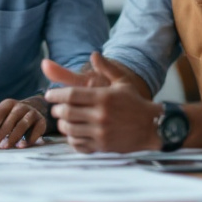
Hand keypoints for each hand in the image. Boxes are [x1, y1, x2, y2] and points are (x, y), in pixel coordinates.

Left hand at [0, 97, 46, 148]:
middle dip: (1, 134)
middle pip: (10, 120)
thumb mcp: (3, 118)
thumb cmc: (14, 118)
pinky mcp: (41, 121)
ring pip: (22, 124)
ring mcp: (32, 113)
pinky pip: (36, 130)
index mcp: (8, 104)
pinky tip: (22, 146)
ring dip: (14, 136)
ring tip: (7, 146)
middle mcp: (20, 106)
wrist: (36, 110)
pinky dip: (29, 138)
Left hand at [43, 53, 159, 152]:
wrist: (152, 128)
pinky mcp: (102, 147)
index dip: (55, 94)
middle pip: (66, 112)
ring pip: (69, 129)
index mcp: (103, 97)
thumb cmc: (135, 103)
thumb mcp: (122, 82)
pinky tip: (73, 133)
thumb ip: (107, 68)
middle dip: (56, 110)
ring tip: (62, 120)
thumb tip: (94, 54)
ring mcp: (101, 133)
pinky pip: (77, 144)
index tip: (49, 95)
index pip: (70, 95)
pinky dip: (71, 139)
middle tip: (55, 108)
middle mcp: (100, 115)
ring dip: (61, 125)